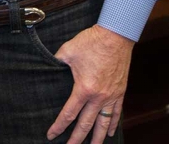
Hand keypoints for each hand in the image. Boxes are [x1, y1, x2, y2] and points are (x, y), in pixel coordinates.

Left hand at [46, 25, 132, 143]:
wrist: (116, 36)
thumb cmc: (91, 42)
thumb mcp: (67, 51)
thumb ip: (56, 62)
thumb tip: (48, 66)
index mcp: (83, 89)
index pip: (69, 114)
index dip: (59, 126)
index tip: (51, 135)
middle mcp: (99, 96)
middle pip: (86, 124)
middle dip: (77, 139)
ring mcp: (111, 95)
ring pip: (104, 123)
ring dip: (98, 138)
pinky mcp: (120, 92)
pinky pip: (117, 113)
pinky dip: (113, 124)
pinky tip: (110, 132)